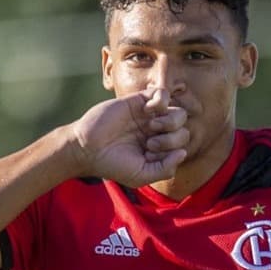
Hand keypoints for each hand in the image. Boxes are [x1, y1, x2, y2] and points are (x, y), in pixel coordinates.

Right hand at [70, 88, 188, 186]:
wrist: (87, 147)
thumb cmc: (113, 164)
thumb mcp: (141, 176)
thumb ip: (165, 169)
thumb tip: (183, 153)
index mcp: (160, 150)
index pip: (182, 147)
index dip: (171, 152)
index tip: (150, 156)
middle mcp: (158, 133)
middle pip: (184, 131)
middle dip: (172, 139)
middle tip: (151, 144)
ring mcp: (150, 117)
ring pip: (179, 114)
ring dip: (170, 121)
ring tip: (151, 127)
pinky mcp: (139, 101)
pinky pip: (163, 94)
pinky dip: (161, 101)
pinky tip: (147, 110)